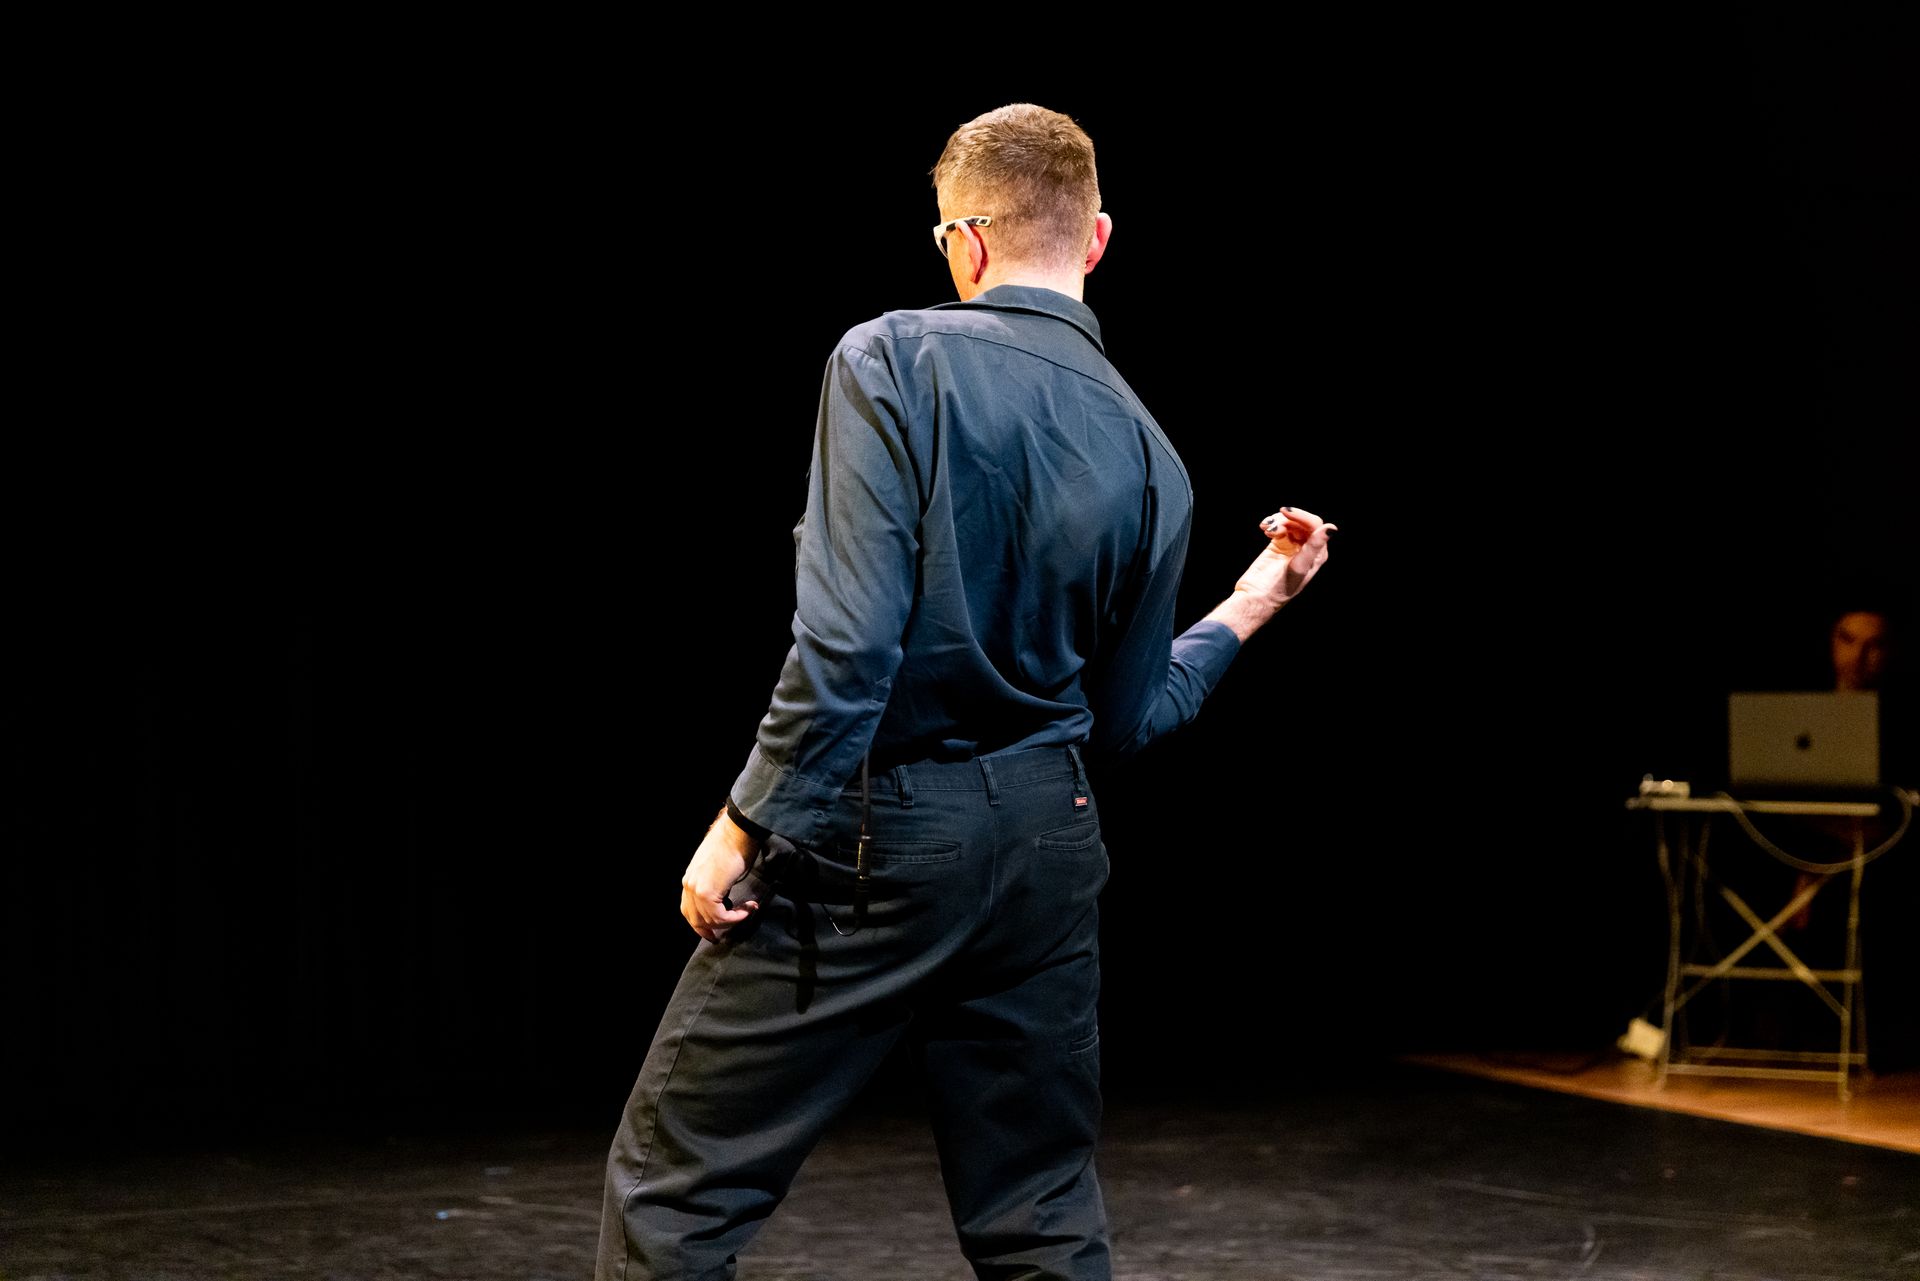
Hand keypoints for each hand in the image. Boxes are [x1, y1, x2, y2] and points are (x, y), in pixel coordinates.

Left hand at [680, 807, 763, 942]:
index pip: (689, 910)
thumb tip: (724, 898)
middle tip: (722, 937)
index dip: (699, 924)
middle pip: (694, 919)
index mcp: (690, 878)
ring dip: (731, 921)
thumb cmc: (734, 844)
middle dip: (710, 930)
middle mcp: (689, 884)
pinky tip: (747, 909)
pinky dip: (735, 917)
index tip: (712, 933)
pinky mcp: (707, 893)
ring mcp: (696, 889)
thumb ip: (715, 882)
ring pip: (710, 920)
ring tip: (747, 910)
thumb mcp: (718, 866)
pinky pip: (720, 916)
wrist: (737, 831)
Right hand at [1236, 506, 1335, 609]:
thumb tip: (1332, 529)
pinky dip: (1272, 524)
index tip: (1284, 513)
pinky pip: (1278, 527)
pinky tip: (1264, 529)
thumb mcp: (1299, 567)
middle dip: (1288, 518)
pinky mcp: (1278, 545)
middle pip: (1302, 522)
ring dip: (1277, 521)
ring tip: (1266, 529)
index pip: (1315, 525)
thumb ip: (1314, 546)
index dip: (1301, 516)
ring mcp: (1292, 546)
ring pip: (1289, 523)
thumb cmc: (1279, 587)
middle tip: (1272, 523)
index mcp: (1317, 554)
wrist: (1256, 597)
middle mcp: (1307, 548)